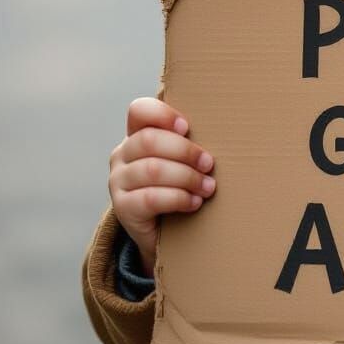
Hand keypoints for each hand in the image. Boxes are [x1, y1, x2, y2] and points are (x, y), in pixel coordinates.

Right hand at [108, 97, 215, 277]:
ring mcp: (118, 182)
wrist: (166, 233)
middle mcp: (122, 155)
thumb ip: (190, 142)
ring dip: (187, 177)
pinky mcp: (123, 208)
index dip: (163, 114)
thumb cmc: (181, 185)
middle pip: (149, 140)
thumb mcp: (184, 159)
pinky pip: (151, 198)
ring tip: (208, 187)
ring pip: (153, 169)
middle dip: (186, 151)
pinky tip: (194, 203)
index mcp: (136, 134)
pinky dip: (178, 198)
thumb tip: (225, 129)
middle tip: (209, 164)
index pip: (139, 110)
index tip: (187, 127)